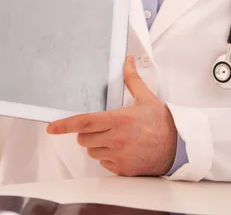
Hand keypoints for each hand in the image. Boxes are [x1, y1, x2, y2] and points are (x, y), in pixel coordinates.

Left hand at [46, 55, 177, 176]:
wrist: (178, 146)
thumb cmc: (161, 122)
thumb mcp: (145, 97)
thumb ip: (132, 79)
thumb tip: (128, 60)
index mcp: (120, 119)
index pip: (85, 121)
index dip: (65, 124)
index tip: (51, 127)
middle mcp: (117, 138)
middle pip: (84, 138)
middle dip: (88, 132)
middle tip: (104, 126)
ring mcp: (119, 156)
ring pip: (92, 151)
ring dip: (97, 145)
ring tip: (116, 138)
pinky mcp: (122, 169)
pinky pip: (103, 163)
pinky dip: (108, 156)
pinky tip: (122, 149)